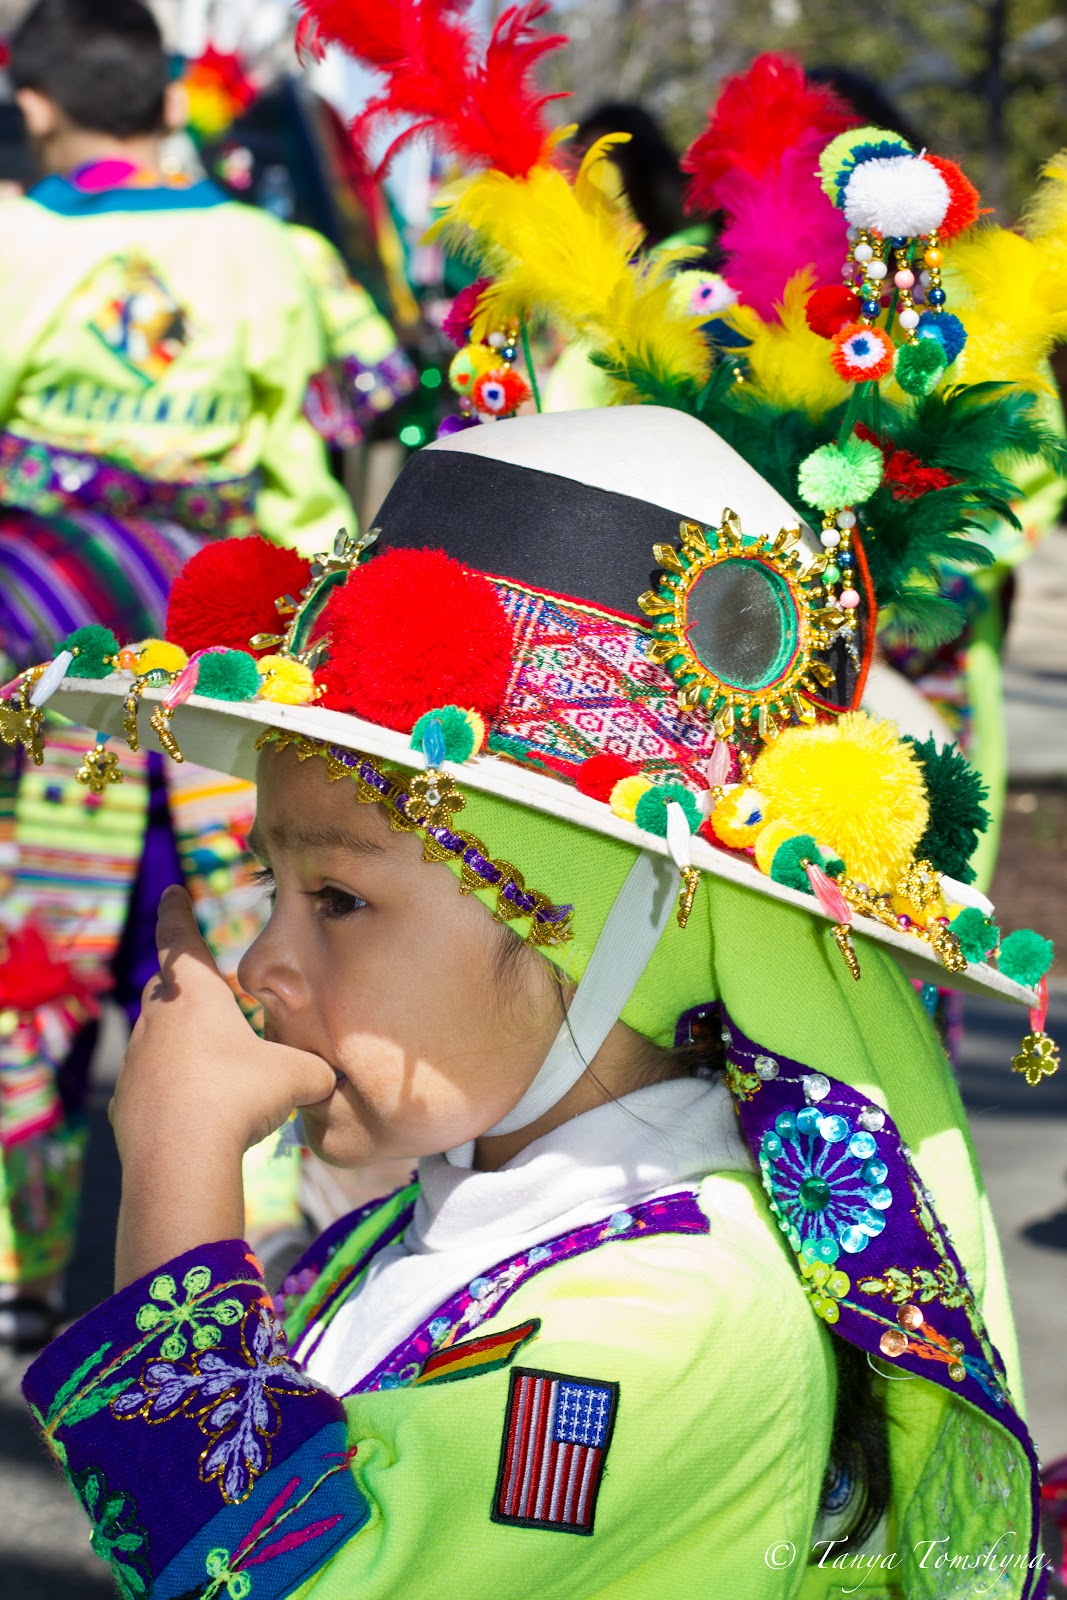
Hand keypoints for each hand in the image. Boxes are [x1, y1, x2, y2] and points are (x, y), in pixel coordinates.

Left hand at [110, 886, 335, 1289]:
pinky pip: (151, 1086)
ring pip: (156, 1039)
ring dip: (180, 1044)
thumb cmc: (240, 1096)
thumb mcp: (298, 1076)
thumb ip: (316, 1069)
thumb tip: (334, 1078)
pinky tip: (196, 1114)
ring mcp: (136, 1062)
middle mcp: (158, 1020)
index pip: (180, 939)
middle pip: (164, 989)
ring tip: (214, 1066)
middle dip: (183, 986)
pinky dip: (171, 1090)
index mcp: (196, 996)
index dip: (176, 912)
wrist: (181, 1157)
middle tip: (207, 992)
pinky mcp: (126, 1103)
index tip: (172, 891)